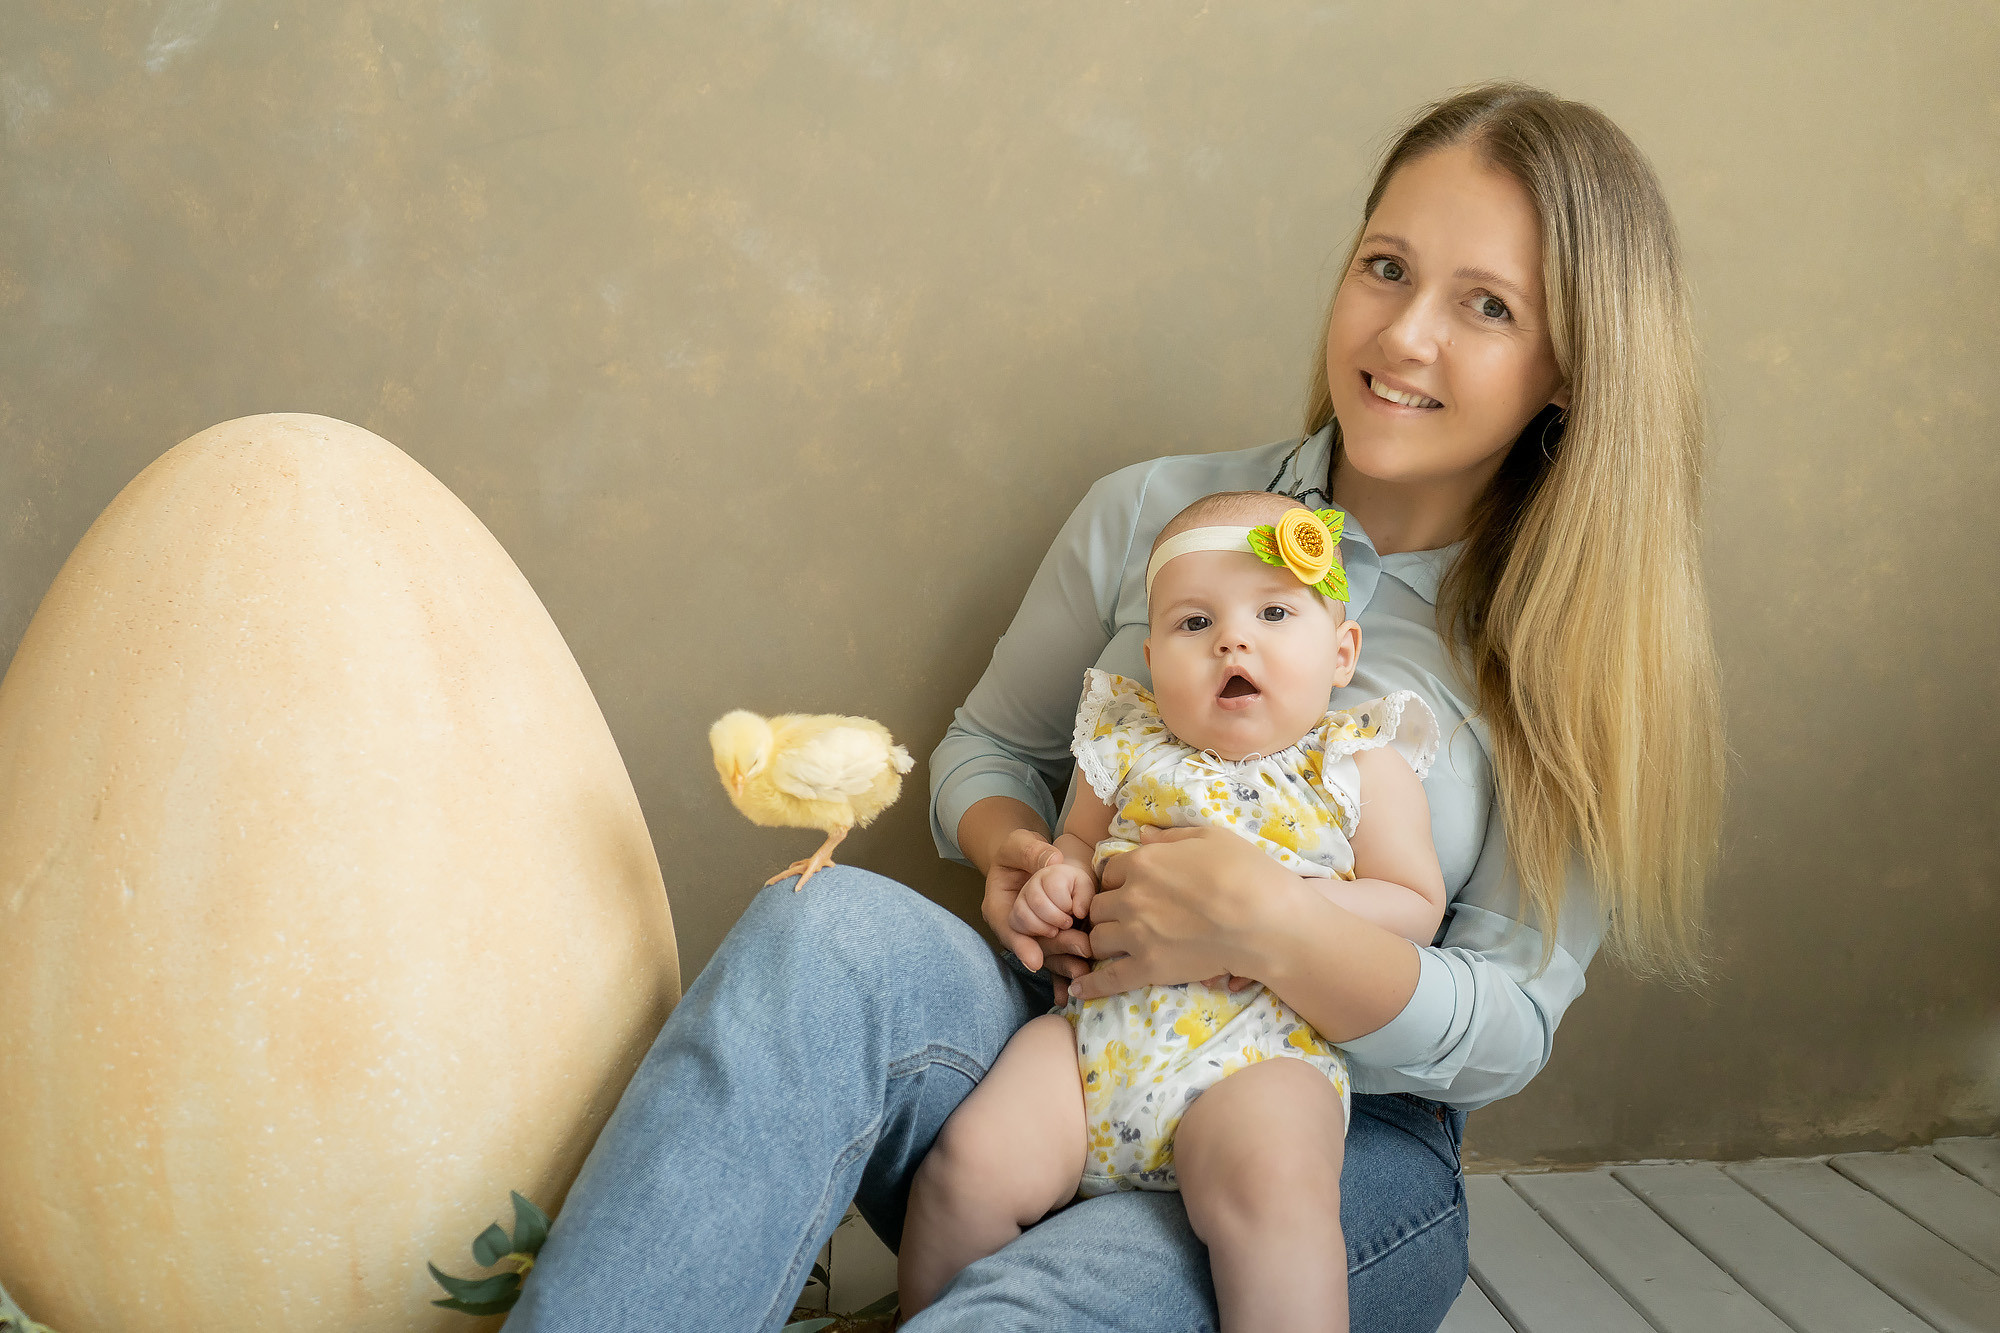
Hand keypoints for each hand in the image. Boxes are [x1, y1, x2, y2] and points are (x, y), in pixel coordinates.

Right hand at [979, 827, 1092, 996]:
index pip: (1008, 929)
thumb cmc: (1019, 851)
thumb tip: (1053, 860)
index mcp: (999, 906)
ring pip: (1049, 956)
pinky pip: (1060, 959)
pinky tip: (1081, 983)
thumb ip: (1032, 851)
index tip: (1035, 960)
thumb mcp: (1019, 843)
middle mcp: (1015, 927)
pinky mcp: (1052, 940)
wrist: (1028, 859)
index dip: (1021, 945)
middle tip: (1082, 948)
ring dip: (1067, 963)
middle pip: (1033, 945)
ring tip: (1085, 970)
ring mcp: (1034, 936)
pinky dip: (1069, 972)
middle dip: (1057, 948)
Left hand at [1065, 825, 1293, 1002]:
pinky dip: (1091, 985)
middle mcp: (1131, 897)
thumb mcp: (1210, 837)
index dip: (1119, 880)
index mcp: (1143, 863)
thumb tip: (1143, 834)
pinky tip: (1079, 990)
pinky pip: (1107, 978)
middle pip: (1098, 906)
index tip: (1129, 890)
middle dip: (1107, 911)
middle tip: (1122, 919)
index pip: (1110, 871)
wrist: (1266, 921)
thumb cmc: (1246, 872)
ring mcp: (1136, 934)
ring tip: (1112, 948)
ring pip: (1097, 939)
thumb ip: (1171, 836)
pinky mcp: (1147, 968)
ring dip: (1103, 941)